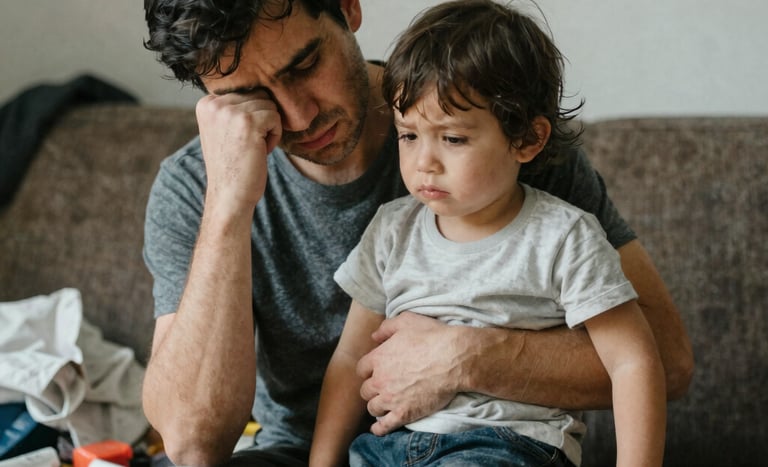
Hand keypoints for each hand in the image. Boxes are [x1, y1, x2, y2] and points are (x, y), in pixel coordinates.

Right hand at [195, 91, 281, 214]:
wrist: (229, 195)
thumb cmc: (232, 165)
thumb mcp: (222, 130)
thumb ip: (233, 108)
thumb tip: (262, 87)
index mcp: (206, 103)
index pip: (244, 92)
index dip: (250, 116)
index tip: (239, 139)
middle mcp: (214, 104)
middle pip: (258, 95)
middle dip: (261, 120)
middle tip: (249, 144)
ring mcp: (230, 112)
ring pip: (269, 105)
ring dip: (269, 128)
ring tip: (254, 148)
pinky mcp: (248, 122)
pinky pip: (276, 117)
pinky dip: (275, 135)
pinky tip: (261, 151)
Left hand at [356, 312, 460, 434]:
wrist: (454, 359)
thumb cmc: (432, 337)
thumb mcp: (407, 321)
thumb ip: (386, 328)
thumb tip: (374, 336)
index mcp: (378, 358)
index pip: (362, 369)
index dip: (369, 370)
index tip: (376, 371)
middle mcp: (380, 380)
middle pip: (365, 390)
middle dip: (373, 388)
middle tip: (383, 387)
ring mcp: (391, 399)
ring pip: (373, 408)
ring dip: (377, 406)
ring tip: (386, 404)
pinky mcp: (404, 413)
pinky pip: (384, 426)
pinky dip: (379, 428)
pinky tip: (379, 428)